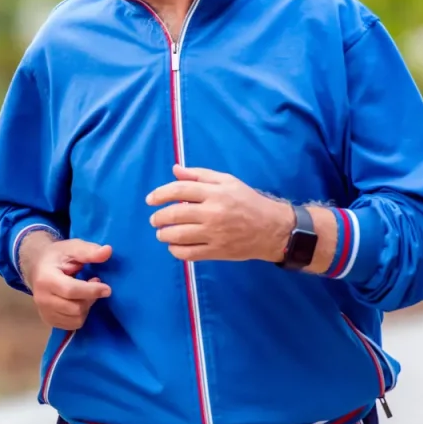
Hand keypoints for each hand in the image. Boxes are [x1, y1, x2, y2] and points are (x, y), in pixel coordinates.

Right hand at [22, 233, 112, 330]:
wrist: (37, 266)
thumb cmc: (56, 256)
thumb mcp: (71, 248)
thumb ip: (89, 251)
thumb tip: (108, 251)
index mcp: (45, 279)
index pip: (71, 290)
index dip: (91, 291)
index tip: (107, 289)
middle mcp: (42, 299)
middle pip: (75, 308)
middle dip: (90, 298)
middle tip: (94, 284)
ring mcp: (44, 312)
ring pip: (76, 319)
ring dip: (86, 307)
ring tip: (85, 293)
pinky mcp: (48, 320)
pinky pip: (72, 325)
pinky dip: (80, 315)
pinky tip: (79, 301)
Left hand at [146, 164, 293, 261]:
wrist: (272, 229)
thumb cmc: (247, 201)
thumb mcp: (227, 181)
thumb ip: (199, 175)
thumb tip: (174, 170)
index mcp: (215, 193)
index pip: (178, 190)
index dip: (159, 194)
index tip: (150, 200)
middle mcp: (213, 213)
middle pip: (174, 215)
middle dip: (158, 218)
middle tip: (154, 220)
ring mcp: (214, 234)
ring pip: (177, 236)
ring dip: (163, 235)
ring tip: (162, 233)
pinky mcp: (217, 251)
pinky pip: (187, 253)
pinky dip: (175, 251)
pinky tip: (175, 246)